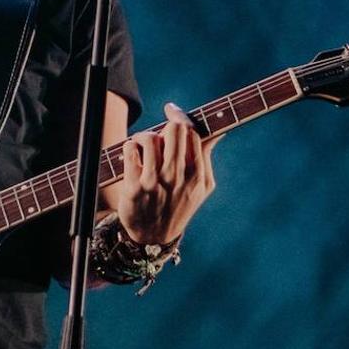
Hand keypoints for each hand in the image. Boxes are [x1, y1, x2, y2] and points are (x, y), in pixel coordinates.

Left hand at [118, 102, 222, 244]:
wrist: (153, 238)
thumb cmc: (179, 205)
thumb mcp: (201, 186)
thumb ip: (206, 156)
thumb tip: (217, 132)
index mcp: (197, 175)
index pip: (192, 133)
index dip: (181, 117)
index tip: (172, 110)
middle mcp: (177, 178)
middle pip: (174, 130)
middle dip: (165, 125)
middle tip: (160, 133)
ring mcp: (155, 182)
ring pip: (151, 137)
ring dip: (145, 136)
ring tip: (144, 145)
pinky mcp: (134, 187)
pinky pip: (131, 149)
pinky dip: (130, 146)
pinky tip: (133, 155)